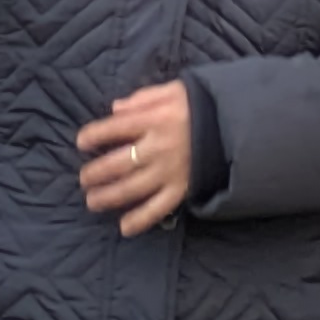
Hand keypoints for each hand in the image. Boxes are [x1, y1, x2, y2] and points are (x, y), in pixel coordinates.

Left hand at [76, 85, 195, 234]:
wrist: (238, 126)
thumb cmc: (203, 107)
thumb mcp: (175, 91)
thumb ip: (143, 98)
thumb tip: (115, 108)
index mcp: (154, 119)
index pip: (114, 128)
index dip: (93, 135)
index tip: (81, 142)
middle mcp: (157, 147)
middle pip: (116, 163)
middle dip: (95, 173)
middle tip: (84, 179)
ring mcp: (169, 171)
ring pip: (130, 189)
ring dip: (107, 197)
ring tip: (93, 201)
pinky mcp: (182, 189)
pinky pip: (158, 208)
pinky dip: (140, 220)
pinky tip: (125, 228)